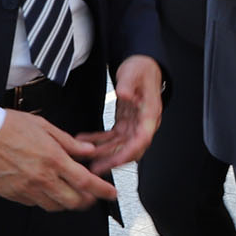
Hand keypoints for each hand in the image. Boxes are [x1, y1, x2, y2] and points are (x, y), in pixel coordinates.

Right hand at [0, 110, 116, 210]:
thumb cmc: (9, 125)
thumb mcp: (44, 126)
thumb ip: (69, 142)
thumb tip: (88, 151)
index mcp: (53, 159)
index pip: (86, 182)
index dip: (102, 191)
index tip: (111, 193)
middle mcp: (42, 178)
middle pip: (74, 201)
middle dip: (87, 201)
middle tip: (92, 196)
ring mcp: (27, 189)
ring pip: (55, 207)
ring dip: (67, 203)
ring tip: (70, 194)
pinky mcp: (13, 195)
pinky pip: (35, 204)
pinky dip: (45, 200)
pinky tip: (46, 190)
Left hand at [77, 55, 162, 173]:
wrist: (142, 66)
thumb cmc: (141, 69)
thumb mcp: (134, 73)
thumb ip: (128, 84)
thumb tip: (123, 94)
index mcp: (150, 114)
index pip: (142, 139)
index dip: (129, 152)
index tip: (116, 161)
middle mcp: (144, 123)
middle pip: (130, 148)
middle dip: (112, 160)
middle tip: (95, 168)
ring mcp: (134, 124)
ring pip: (119, 146)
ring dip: (103, 153)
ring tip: (85, 159)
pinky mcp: (125, 123)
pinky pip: (112, 137)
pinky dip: (98, 140)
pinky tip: (85, 140)